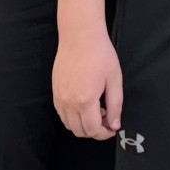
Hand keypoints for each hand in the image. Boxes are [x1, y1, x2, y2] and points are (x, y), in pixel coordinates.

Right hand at [53, 25, 122, 139]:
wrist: (79, 36)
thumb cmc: (100, 54)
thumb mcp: (114, 80)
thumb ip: (115, 106)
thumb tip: (114, 125)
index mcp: (85, 101)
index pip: (92, 130)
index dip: (104, 134)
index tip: (112, 128)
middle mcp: (69, 102)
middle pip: (79, 131)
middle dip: (94, 131)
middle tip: (106, 119)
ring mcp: (59, 97)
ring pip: (68, 125)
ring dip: (82, 124)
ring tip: (95, 110)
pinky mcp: (54, 91)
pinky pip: (61, 114)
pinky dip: (72, 117)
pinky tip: (83, 104)